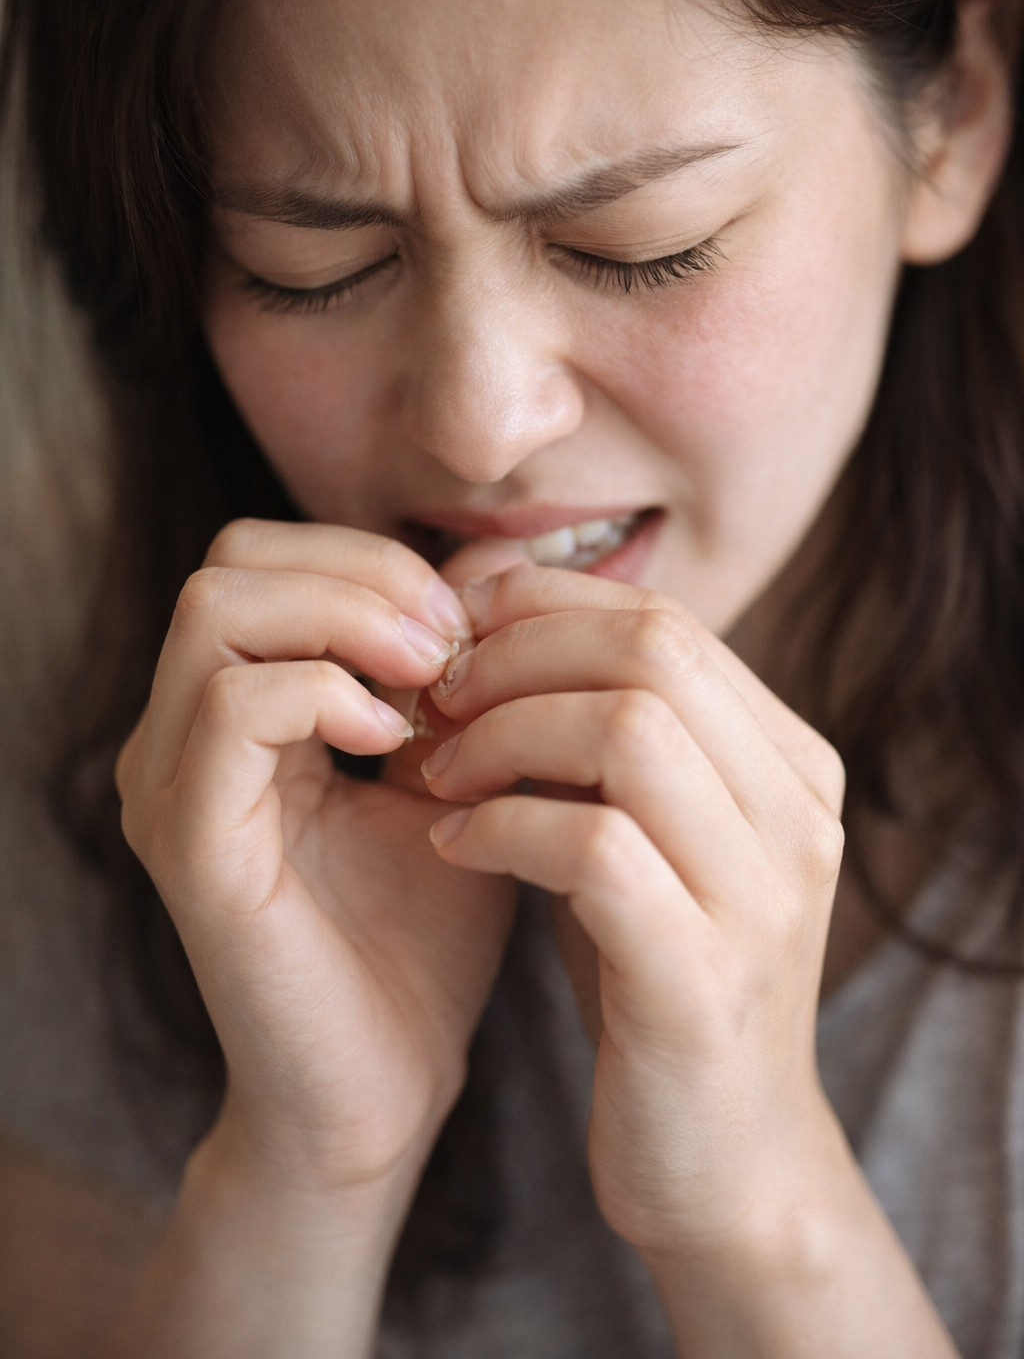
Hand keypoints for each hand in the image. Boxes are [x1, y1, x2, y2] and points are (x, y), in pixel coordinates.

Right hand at [115, 520, 516, 1204]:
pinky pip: (231, 706)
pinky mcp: (191, 842)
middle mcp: (179, 740)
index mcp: (232, 718)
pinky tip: (398, 740)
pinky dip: (326, 693)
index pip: (266, 559)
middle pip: (230, 561)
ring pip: (217, 609)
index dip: (371, 562)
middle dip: (358, 574)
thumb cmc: (423, 938)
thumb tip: (487, 561)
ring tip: (430, 679)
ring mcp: (171, 787)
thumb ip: (454, 671)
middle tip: (448, 641)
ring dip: (346, 620)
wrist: (391, 1085)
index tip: (467, 623)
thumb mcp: (452, 774)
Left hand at [421, 564, 845, 1259]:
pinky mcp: (702, 978)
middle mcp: (798, 815)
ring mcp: (762, 896)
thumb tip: (488, 627)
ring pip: (628, 731)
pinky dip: (501, 827)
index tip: (455, 631)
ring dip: (503, 734)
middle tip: (435, 694)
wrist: (723, 1164)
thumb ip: (598, 743)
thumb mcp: (644, 838)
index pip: (668, 621)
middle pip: (655, 651)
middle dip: (518, 654)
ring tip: (437, 772)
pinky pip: (592, 848)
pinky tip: (451, 844)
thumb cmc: (658, 982)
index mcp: (792, 764)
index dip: (546, 605)